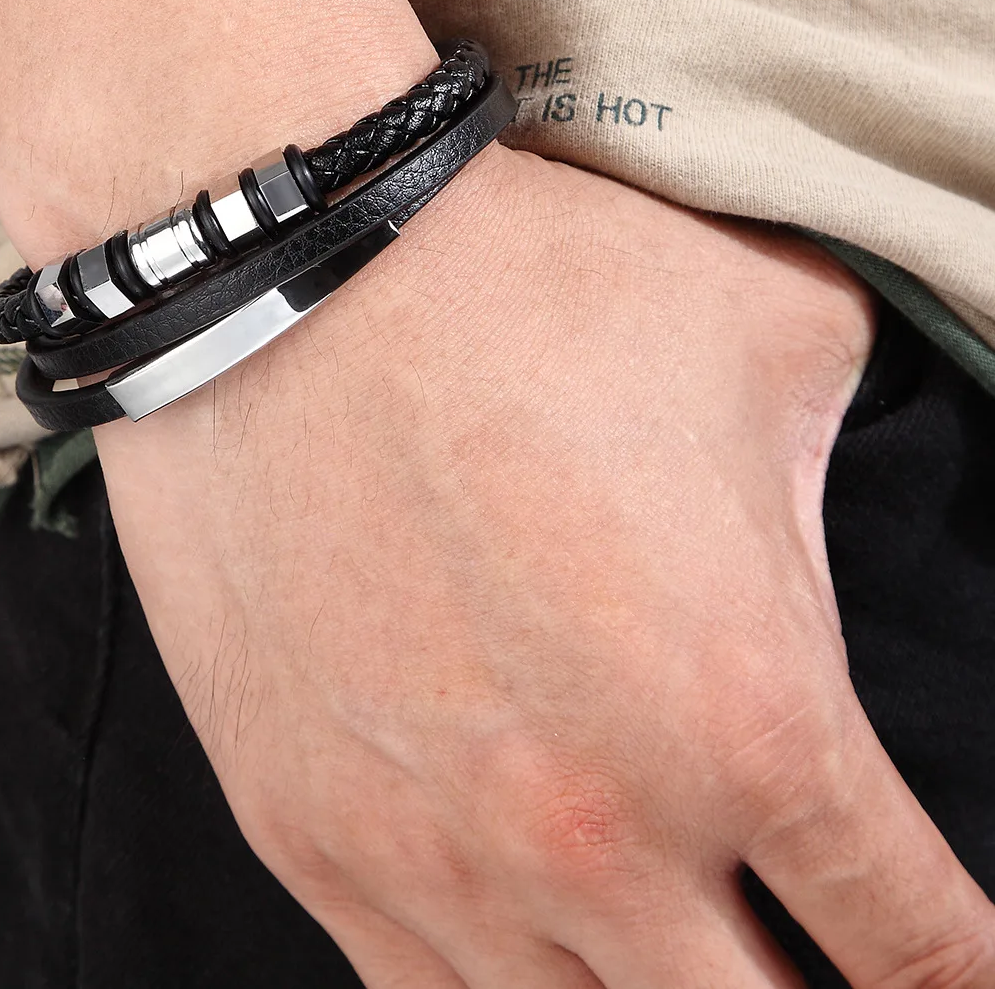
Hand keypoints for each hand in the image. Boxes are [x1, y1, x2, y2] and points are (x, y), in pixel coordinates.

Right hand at [95, 148, 994, 985]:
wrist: (270, 278)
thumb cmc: (514, 286)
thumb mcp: (772, 332)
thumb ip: (851, 468)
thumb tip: (840, 516)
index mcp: (748, 716)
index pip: (919, 949)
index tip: (959, 985)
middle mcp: (596, 830)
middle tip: (810, 958)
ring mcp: (433, 853)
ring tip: (669, 950)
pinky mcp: (304, 831)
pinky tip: (530, 948)